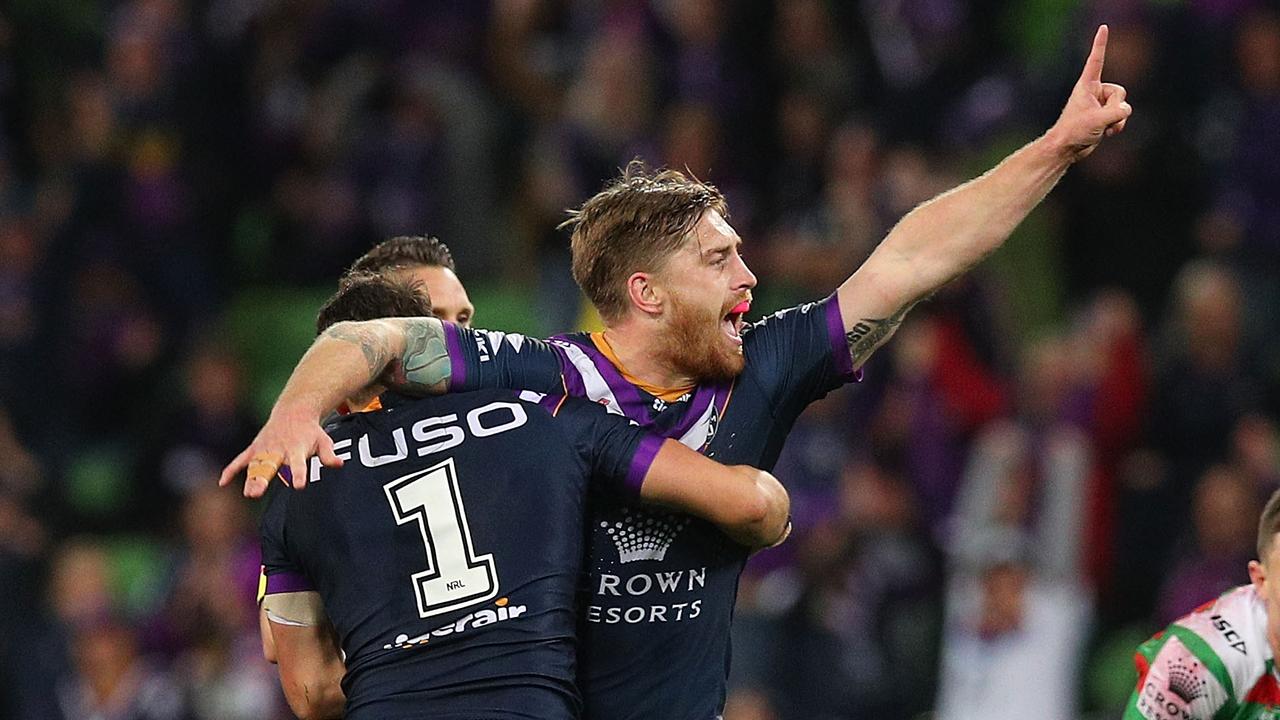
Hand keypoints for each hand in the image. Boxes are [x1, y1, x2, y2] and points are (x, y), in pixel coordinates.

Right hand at [219, 405, 343, 497]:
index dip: (299, 474)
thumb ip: (329, 454)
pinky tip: (222, 482)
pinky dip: (231, 469)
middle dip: (263, 479)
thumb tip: (339, 464)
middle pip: (270, 466)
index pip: (298, 464)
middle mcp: (279, 449)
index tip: (299, 486)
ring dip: (250, 479)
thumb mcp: (324, 440)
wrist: (294, 411)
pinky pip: (241, 460)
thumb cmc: (310, 431)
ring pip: (255, 466)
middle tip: (256, 493)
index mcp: (296, 449)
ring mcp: (265, 449)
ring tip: (248, 494)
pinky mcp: (255, 448)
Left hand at [1049, 25, 1132, 159]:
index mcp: (1087, 85)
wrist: (1066, 148)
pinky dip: (1117, 126)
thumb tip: (1126, 110)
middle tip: (1100, 119)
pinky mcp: (1104, 116)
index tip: (1103, 27)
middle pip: (1120, 92)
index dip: (1100, 44)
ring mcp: (1100, 104)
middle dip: (1116, 108)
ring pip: (1123, 106)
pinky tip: (1105, 133)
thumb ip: (1117, 112)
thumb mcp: (1097, 120)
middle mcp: (1094, 92)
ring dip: (1117, 120)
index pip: (1096, 60)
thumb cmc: (1074, 131)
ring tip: (1101, 128)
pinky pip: (1121, 116)